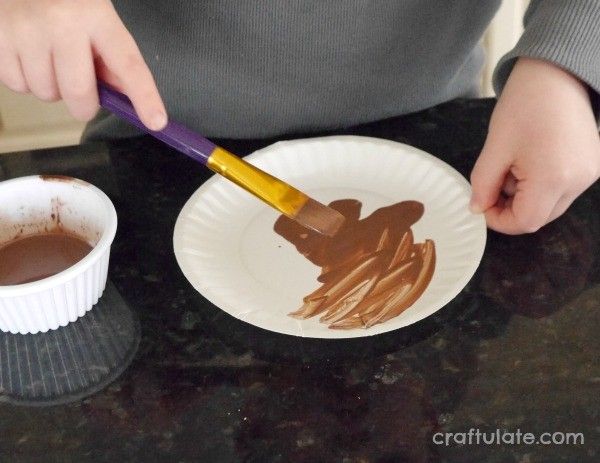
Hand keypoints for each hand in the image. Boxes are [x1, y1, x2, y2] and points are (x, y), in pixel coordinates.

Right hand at [0, 0, 166, 129]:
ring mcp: (26, 29)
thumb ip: (112, 58)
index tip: (157, 122)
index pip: (128, 65)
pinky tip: (28, 56)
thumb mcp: (98, 18)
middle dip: (83, 105)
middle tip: (82, 94)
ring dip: (51, 89)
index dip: (144, 97)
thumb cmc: (67, 1)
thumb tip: (125, 97)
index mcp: (98, 17)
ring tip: (49, 61)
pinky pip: (16, 85)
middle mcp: (62, 23)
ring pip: (45, 93)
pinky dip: (24, 80)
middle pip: (78, 92)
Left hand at [470, 57, 599, 233]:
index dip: (499, 220)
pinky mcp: (592, 165)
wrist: (556, 73)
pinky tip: (530, 161)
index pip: (525, 222)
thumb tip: (477, 209)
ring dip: (525, 197)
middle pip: (540, 217)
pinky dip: (541, 185)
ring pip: (551, 205)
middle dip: (511, 208)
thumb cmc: (523, 105)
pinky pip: (563, 189)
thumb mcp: (495, 148)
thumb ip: (483, 184)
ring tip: (513, 166)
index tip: (482, 205)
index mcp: (554, 178)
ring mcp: (590, 174)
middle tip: (493, 185)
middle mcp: (579, 182)